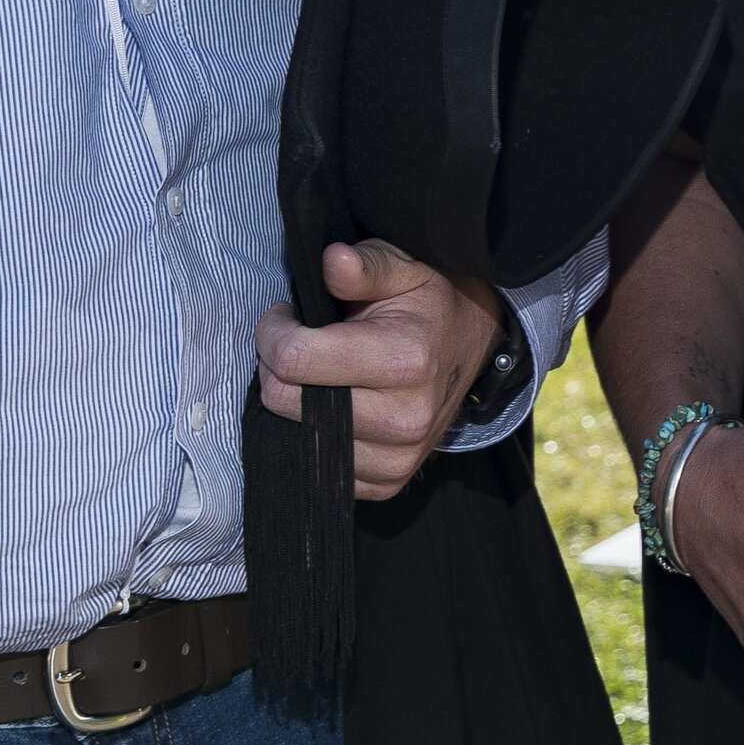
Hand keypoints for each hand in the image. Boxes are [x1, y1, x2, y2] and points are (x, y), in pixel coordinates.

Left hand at [254, 240, 507, 499]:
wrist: (470, 349)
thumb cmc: (428, 303)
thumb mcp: (403, 268)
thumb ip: (366, 264)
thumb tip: (334, 260)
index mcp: (405, 361)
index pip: (294, 358)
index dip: (273, 330)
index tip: (285, 315)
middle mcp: (404, 420)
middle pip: (284, 401)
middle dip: (275, 365)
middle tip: (296, 340)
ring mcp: (397, 460)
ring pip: (295, 437)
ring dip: (293, 401)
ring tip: (317, 371)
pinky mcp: (387, 483)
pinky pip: (318, 466)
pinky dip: (313, 434)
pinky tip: (332, 404)